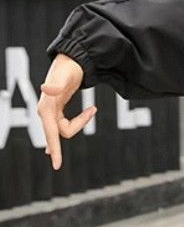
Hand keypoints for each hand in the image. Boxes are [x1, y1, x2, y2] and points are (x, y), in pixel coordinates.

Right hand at [37, 53, 96, 170]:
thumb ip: (55, 83)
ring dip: (80, 122)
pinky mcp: (57, 110)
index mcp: (46, 108)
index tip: (57, 165)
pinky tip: (53, 148)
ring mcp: (51, 112)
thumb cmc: (67, 69)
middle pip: (62, 132)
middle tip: (92, 109)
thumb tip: (46, 89)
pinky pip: (61, 126)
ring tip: (92, 108)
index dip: (55, 149)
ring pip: (65, 129)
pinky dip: (66, 131)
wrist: (70, 61)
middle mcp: (46, 112)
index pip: (51, 133)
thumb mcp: (62, 76)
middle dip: (77, 125)